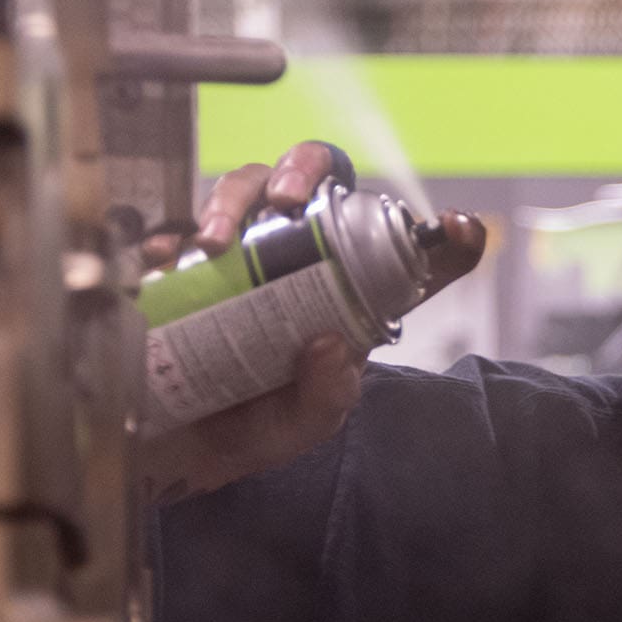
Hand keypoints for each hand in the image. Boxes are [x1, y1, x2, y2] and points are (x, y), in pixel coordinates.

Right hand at [139, 141, 486, 505]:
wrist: (180, 451)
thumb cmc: (258, 426)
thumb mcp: (304, 423)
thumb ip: (326, 395)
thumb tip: (328, 346)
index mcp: (347, 292)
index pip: (404, 252)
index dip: (443, 238)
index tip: (457, 226)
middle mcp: (297, 258)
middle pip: (311, 184)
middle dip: (301, 170)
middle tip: (286, 200)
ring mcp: (240, 253)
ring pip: (243, 189)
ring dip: (230, 199)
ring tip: (214, 239)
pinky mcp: (185, 263)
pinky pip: (176, 229)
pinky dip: (168, 233)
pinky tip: (164, 254)